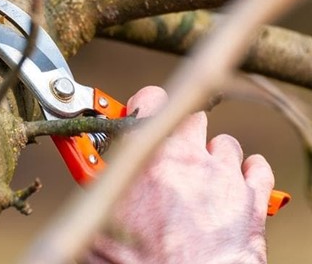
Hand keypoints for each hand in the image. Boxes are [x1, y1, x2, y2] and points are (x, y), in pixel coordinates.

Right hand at [83, 86, 273, 263]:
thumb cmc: (138, 260)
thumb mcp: (101, 216)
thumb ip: (99, 184)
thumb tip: (89, 175)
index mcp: (147, 155)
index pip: (150, 100)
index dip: (145, 105)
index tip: (140, 114)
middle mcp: (188, 157)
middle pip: (190, 117)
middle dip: (180, 132)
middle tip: (169, 154)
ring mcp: (223, 176)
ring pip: (224, 143)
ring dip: (213, 156)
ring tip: (200, 178)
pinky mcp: (252, 200)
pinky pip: (257, 168)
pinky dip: (248, 173)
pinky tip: (235, 185)